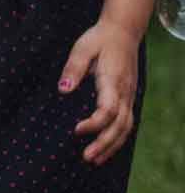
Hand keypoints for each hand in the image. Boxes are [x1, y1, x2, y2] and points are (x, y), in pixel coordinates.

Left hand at [62, 20, 139, 164]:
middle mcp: (125, 92)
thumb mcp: (82, 48)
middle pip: (120, 125)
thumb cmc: (99, 39)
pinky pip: (127, 122)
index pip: (108, 110)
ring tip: (95, 160)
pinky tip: (106, 147)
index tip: (76, 130)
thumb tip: (63, 90)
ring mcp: (129, 96)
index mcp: (113, 81)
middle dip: (104, 143)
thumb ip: (73, 68)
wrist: (122, 32)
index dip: (94, 123)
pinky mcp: (128, 97)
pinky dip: (118, 137)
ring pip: (126, 127)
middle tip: (87, 157)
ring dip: (112, 145)